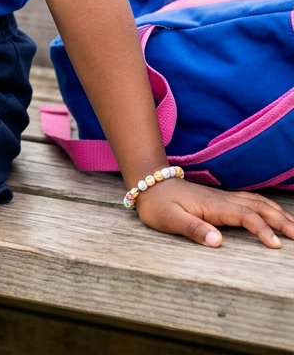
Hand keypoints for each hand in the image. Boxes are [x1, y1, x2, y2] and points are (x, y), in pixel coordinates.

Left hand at [135, 179, 293, 248]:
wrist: (148, 183)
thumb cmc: (158, 205)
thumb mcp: (169, 219)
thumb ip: (193, 229)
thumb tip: (217, 241)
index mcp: (213, 206)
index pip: (245, 216)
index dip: (262, 230)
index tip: (276, 245)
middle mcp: (222, 200)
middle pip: (259, 207)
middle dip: (282, 221)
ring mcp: (223, 199)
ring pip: (258, 202)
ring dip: (278, 213)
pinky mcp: (221, 200)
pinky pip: (252, 201)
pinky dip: (268, 207)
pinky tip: (275, 213)